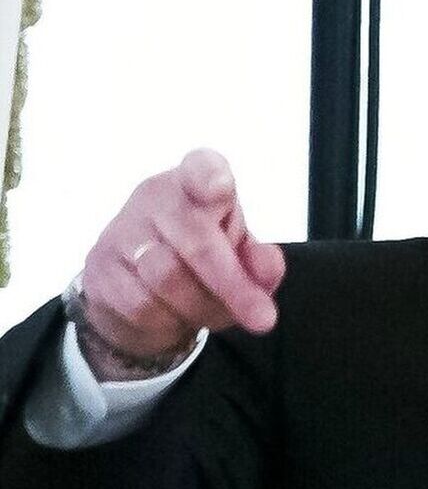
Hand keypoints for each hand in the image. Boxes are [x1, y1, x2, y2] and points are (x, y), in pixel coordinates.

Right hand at [75, 148, 285, 376]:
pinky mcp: (99, 270)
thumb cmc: (199, 254)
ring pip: (167, 278)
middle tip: (263, 318)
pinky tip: (178, 317)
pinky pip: (141, 305)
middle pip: (195, 239)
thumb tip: (267, 273)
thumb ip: (259, 261)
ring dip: (203, 307)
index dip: (211, 177)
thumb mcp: (239, 254)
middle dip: (232, 285)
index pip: (202, 168)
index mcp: (195, 181)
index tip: (221, 189)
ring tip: (216, 314)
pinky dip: (170, 321)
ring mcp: (120, 232)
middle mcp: (155, 197)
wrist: (137, 290)